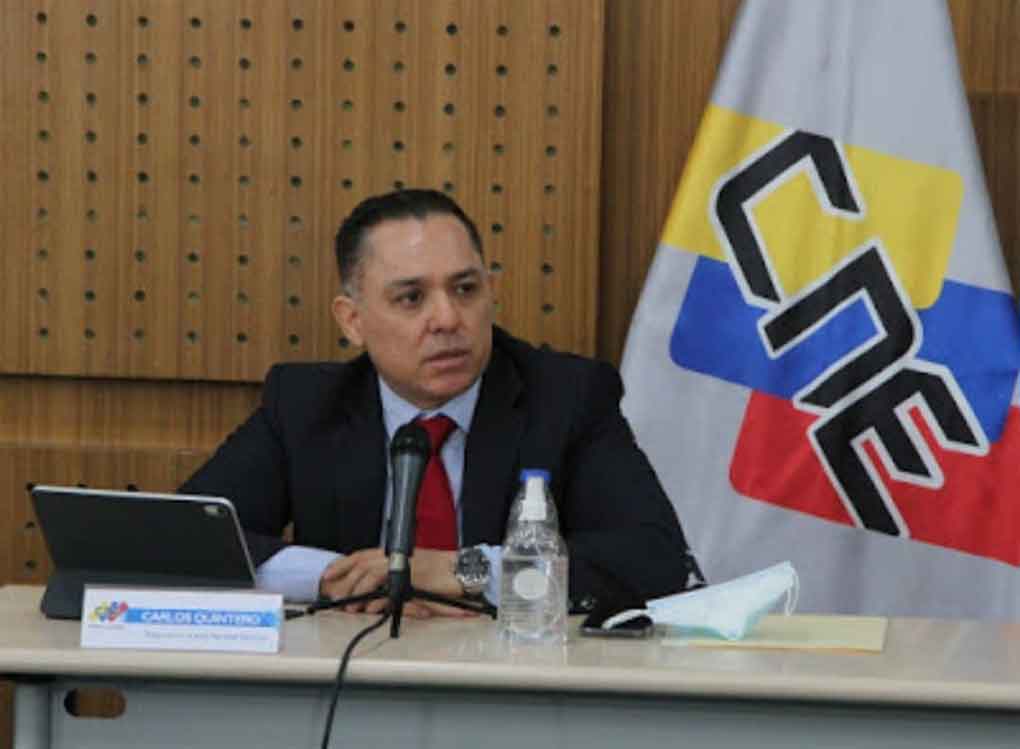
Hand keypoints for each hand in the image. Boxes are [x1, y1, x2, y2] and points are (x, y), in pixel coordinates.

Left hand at [318, 548, 474, 617]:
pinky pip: (384, 583)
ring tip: (351, 606)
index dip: (342, 564)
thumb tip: (371, 600)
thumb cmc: (438, 575)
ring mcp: (401, 563)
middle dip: (344, 581)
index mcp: (393, 553)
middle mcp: (394, 555)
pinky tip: (370, 607)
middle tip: (336, 597)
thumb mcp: (410, 577)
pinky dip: (374, 595)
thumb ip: (390, 583)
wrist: (459, 571)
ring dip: (356, 590)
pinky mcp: (408, 574)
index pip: (360, 555)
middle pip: (360, 563)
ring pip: (368, 572)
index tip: (328, 575)